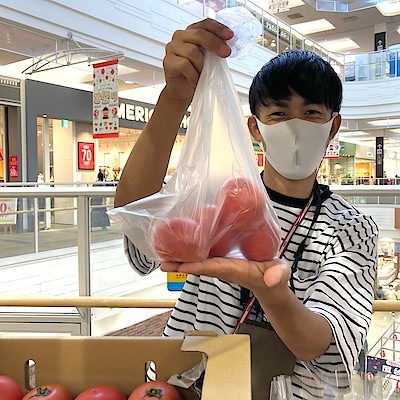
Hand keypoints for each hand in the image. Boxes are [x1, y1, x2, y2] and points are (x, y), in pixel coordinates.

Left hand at [160, 257, 291, 303]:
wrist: (271, 286)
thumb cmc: (275, 279)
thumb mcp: (280, 276)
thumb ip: (277, 276)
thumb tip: (272, 279)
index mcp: (236, 270)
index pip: (215, 268)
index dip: (199, 266)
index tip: (182, 265)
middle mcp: (224, 269)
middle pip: (200, 267)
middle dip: (181, 266)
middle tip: (161, 263)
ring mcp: (221, 266)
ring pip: (199, 262)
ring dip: (182, 260)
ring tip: (163, 254)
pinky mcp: (222, 261)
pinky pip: (204, 257)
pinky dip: (191, 252)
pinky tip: (180, 245)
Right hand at [163, 18, 232, 102]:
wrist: (182, 92)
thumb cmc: (195, 74)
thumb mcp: (208, 59)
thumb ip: (213, 50)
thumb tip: (226, 46)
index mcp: (191, 32)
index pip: (205, 24)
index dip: (218, 29)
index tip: (230, 36)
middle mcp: (180, 37)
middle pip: (199, 35)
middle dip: (215, 43)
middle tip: (225, 53)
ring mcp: (172, 48)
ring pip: (192, 51)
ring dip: (202, 65)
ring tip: (203, 75)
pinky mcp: (168, 62)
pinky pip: (184, 64)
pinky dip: (193, 74)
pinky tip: (195, 81)